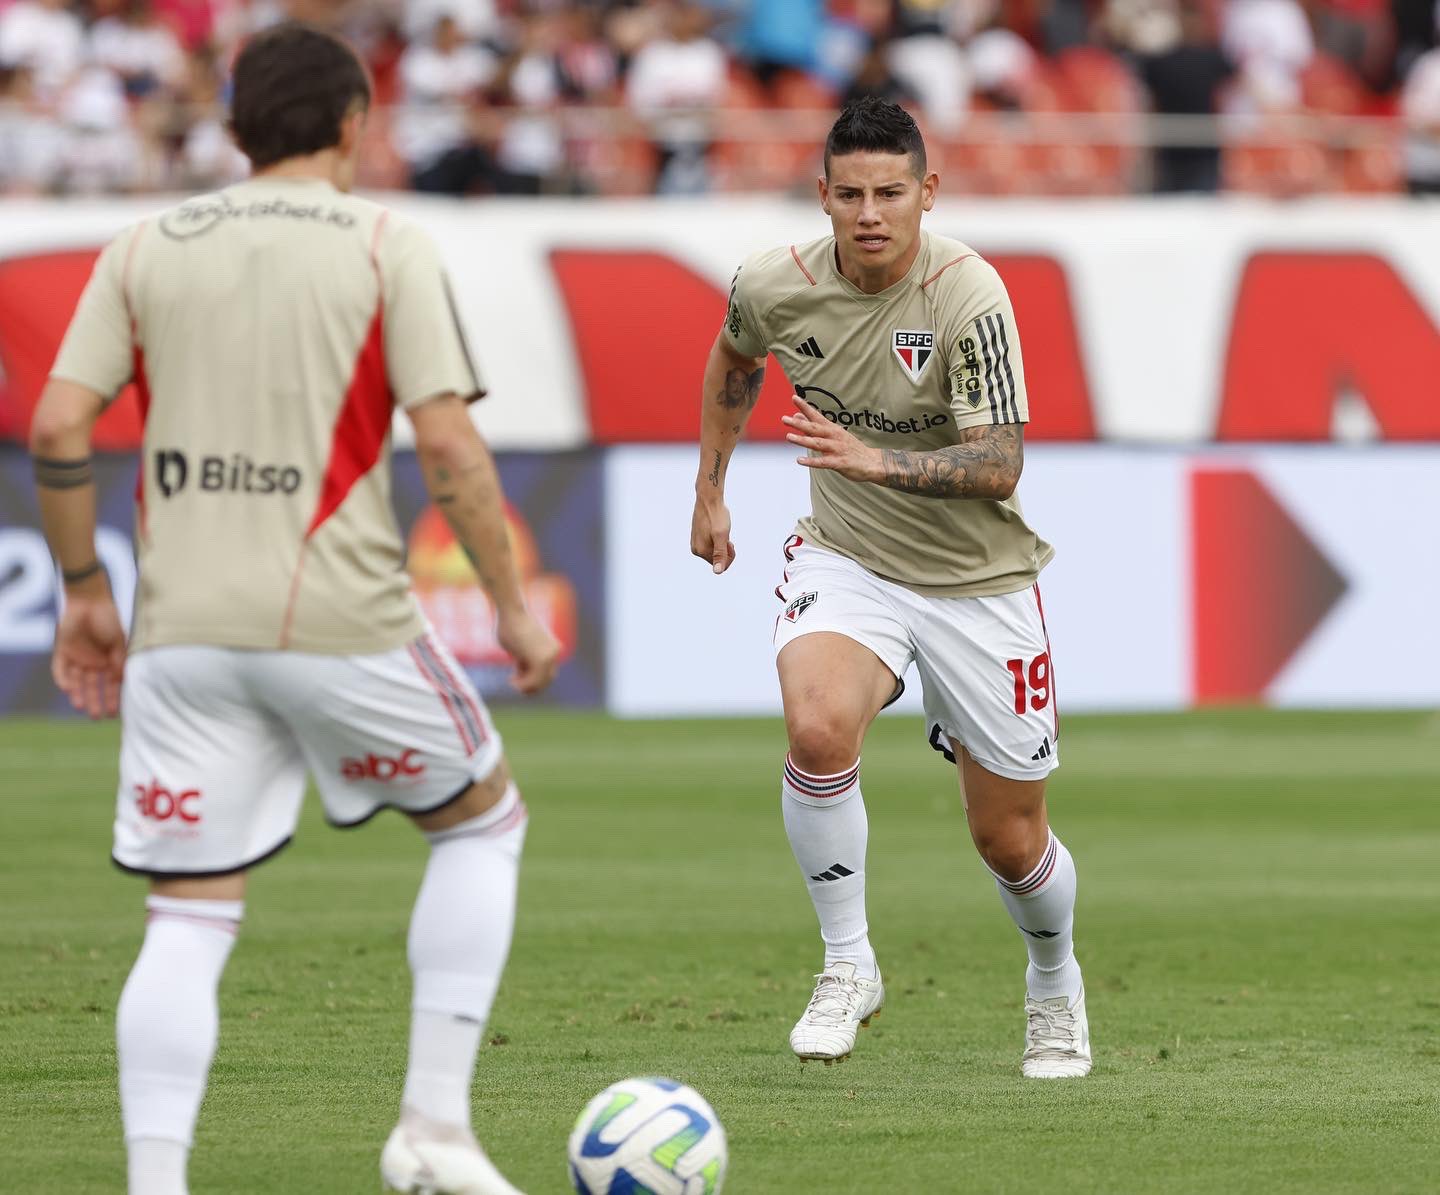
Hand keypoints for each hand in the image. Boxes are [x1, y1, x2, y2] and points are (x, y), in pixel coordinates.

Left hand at [52, 591, 125, 718]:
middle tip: (97, 717)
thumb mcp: (119, 643)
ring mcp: (77, 658)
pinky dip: (63, 679)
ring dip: (78, 694)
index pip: (111, 685)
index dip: (113, 698)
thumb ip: (119, 662)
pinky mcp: (62, 651)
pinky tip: (67, 689)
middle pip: (92, 687)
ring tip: (81, 707)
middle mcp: (93, 663)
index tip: (115, 713)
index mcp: (109, 661)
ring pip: (76, 681)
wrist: (90, 600)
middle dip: (94, 701)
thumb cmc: (109, 620)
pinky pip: (60, 669)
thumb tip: (121, 681)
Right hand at [496, 608, 560, 695]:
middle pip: (546, 680)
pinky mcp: (540, 660)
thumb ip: (524, 659)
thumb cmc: (510, 624)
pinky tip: (511, 681)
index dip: (532, 678)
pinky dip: (522, 685)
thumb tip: (523, 670)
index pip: (547, 673)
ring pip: (540, 683)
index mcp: (552, 648)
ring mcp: (549, 657)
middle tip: (514, 682)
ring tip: (511, 681)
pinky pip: (533, 681)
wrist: (511, 610)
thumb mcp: (519, 646)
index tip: (516, 674)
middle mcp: (554, 653)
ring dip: (525, 686)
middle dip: (530, 685)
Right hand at [690, 496, 735, 574]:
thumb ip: (720, 554)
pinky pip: (711, 544)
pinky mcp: (696, 537)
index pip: (721, 565)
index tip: (729, 541)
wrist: (708, 499)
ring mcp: (695, 543)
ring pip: (715, 551)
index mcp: (701, 552)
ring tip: (720, 529)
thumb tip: (718, 572)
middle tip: (725, 534)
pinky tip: (715, 527)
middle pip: (717, 559)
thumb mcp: (722, 536)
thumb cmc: (717, 516)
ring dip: (721, 542)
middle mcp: (696, 550)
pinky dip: (716, 538)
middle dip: (725, 549)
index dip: (729, 555)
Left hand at [782, 396, 883, 482]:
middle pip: (814, 428)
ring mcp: (837, 449)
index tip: (794, 397)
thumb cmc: (850, 448)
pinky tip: (799, 460)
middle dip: (799, 424)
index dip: (805, 407)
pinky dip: (811, 461)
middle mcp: (834, 436)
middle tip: (784, 419)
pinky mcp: (839, 462)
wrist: (872, 462)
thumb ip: (813, 427)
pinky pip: (823, 462)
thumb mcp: (832, 434)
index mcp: (832, 429)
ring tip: (789, 436)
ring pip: (817, 443)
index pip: (816, 415)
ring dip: (803, 440)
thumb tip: (797, 416)